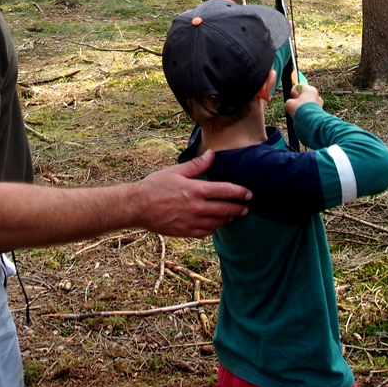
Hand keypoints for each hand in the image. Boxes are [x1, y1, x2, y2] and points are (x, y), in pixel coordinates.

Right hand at [135, 150, 251, 237]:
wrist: (138, 206)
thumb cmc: (155, 185)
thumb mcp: (176, 171)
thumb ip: (197, 165)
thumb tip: (212, 154)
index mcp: (196, 189)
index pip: (225, 191)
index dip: (240, 192)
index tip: (249, 194)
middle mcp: (197, 207)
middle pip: (225, 209)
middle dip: (239, 208)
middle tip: (246, 207)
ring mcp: (192, 221)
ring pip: (217, 222)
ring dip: (228, 219)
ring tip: (233, 215)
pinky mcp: (186, 232)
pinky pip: (206, 232)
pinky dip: (214, 228)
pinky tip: (216, 224)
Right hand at [285, 83, 322, 117]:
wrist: (310, 122)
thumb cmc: (300, 110)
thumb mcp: (289, 103)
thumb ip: (289, 101)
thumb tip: (291, 105)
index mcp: (310, 90)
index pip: (300, 85)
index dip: (294, 91)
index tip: (293, 97)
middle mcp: (317, 96)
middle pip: (304, 95)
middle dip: (298, 101)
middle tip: (295, 106)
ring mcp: (319, 104)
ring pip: (307, 104)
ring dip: (302, 107)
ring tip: (299, 113)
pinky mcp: (320, 113)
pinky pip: (310, 111)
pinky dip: (306, 113)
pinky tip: (303, 117)